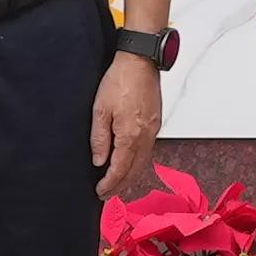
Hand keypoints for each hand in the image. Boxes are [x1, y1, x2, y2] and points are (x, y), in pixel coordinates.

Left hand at [87, 44, 163, 186]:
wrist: (140, 61)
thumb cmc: (120, 80)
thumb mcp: (100, 110)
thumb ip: (100, 138)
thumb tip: (98, 160)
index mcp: (130, 135)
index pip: (119, 169)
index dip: (109, 183)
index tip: (100, 191)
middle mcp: (145, 137)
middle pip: (134, 171)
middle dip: (121, 186)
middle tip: (107, 194)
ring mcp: (153, 130)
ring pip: (143, 163)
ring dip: (131, 176)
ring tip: (118, 184)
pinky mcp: (156, 123)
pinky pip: (148, 151)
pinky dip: (138, 163)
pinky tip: (131, 163)